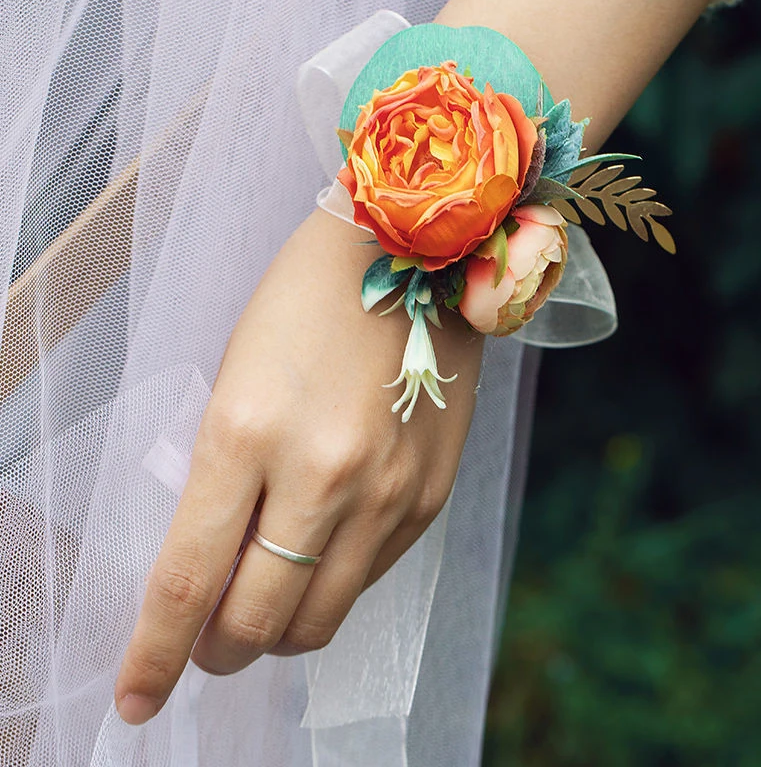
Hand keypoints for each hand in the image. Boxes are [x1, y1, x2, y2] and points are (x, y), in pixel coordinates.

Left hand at [114, 208, 483, 724]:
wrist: (411, 257)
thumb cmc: (304, 301)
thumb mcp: (235, 380)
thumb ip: (222, 480)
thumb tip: (215, 565)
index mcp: (247, 430)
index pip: (186, 580)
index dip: (154, 654)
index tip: (137, 697)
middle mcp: (323, 474)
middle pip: (258, 620)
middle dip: (217, 650)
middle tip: (206, 639)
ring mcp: (386, 491)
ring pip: (320, 620)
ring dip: (277, 633)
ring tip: (262, 606)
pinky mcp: (429, 495)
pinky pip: (370, 579)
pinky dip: (332, 587)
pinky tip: (322, 553)